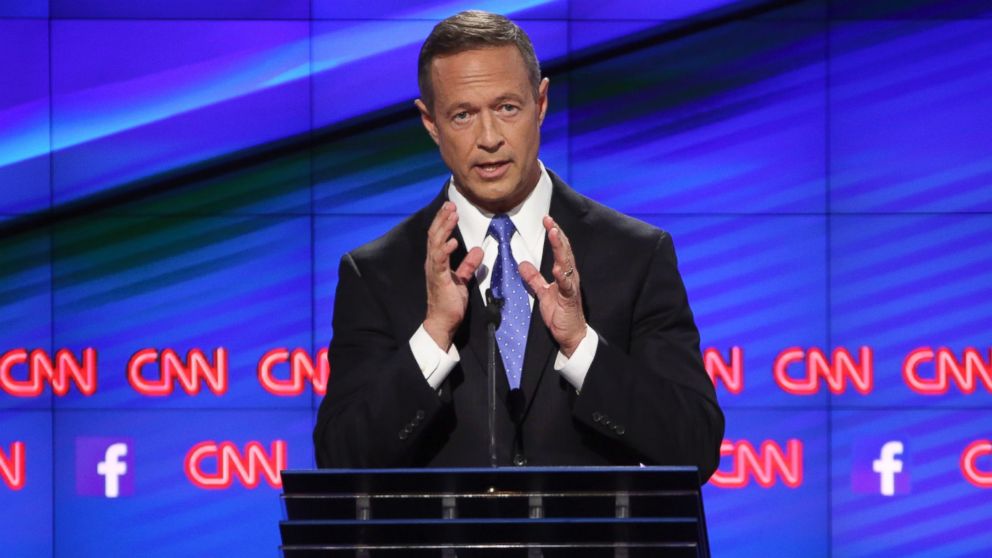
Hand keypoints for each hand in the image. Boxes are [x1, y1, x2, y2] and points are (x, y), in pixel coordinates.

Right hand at [423, 202, 483, 349]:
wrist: (443, 321)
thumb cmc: (450, 302)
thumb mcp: (462, 279)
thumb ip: (468, 265)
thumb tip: (477, 251)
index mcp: (437, 262)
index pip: (438, 236)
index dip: (443, 221)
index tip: (451, 208)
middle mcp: (432, 263)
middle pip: (435, 235)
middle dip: (442, 219)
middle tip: (450, 204)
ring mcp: (434, 270)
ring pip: (435, 243)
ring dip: (443, 228)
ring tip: (451, 215)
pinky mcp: (439, 280)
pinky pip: (440, 262)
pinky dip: (445, 250)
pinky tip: (451, 241)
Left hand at [519, 216, 586, 357]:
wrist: (571, 334)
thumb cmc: (560, 313)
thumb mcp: (543, 293)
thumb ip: (534, 279)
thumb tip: (523, 264)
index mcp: (564, 273)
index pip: (559, 249)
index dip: (554, 234)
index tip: (547, 220)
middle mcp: (569, 276)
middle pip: (564, 251)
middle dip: (557, 234)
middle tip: (549, 220)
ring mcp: (570, 286)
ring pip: (566, 263)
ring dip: (560, 248)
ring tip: (554, 234)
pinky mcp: (569, 298)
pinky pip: (566, 285)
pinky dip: (562, 275)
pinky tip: (558, 267)